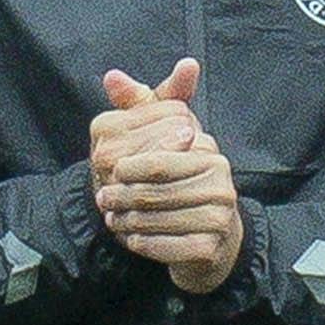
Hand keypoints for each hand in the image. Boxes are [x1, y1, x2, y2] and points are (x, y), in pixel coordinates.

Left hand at [91, 59, 241, 294]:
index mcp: (209, 155)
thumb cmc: (183, 180)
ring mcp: (219, 218)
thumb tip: (113, 77)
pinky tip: (132, 238)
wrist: (213, 235)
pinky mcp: (211, 248)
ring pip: (156, 220)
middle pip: (154, 191)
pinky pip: (165, 246)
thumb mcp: (165, 136)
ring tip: (113, 218)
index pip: (158, 160)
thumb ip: (140, 105)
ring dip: (128, 221)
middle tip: (103, 199)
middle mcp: (221, 185)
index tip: (110, 172)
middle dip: (122, 196)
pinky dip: (143, 243)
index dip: (128, 167)